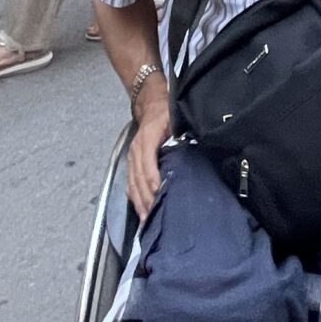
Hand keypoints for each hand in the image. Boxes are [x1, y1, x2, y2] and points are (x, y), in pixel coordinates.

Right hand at [125, 87, 171, 218]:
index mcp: (147, 137)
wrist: (149, 104)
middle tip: (153, 213)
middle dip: (145, 196)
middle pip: (138, 176)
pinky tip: (139, 208)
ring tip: (145, 217)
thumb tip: (190, 146)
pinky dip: (134, 196)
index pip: (147, 161)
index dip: (152, 177)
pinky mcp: (131, 161)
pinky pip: (129, 182)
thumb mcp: (174, 117)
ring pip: (132, 181)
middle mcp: (136, 148)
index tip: (158, 191)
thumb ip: (180, 132)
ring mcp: (132, 156)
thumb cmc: (164, 111)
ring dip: (139, 200)